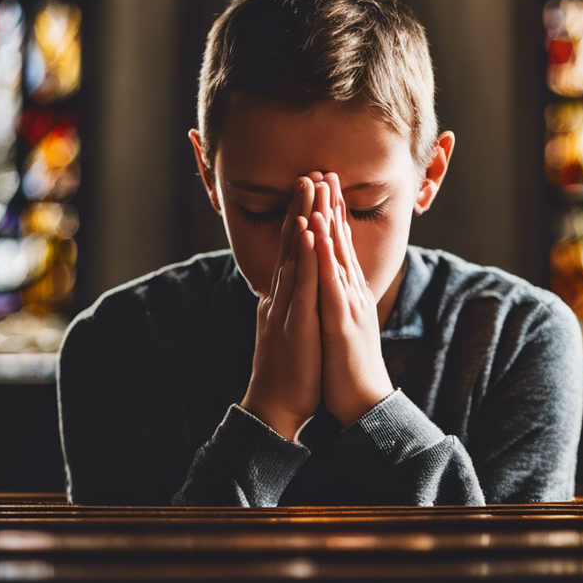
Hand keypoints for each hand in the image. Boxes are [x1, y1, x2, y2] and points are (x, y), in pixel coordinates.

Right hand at [241, 176, 321, 441]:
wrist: (273, 409)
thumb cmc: (286, 371)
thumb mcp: (287, 329)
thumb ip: (288, 304)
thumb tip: (290, 288)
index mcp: (283, 297)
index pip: (291, 251)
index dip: (299, 219)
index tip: (309, 191)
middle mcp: (281, 295)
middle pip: (290, 244)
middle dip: (300, 207)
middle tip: (309, 172)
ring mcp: (285, 306)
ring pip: (293, 255)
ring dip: (300, 218)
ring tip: (308, 186)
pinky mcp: (294, 323)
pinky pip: (300, 284)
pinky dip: (302, 255)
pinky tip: (306, 232)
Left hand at [311, 173, 393, 428]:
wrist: (364, 402)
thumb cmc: (348, 364)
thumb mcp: (341, 322)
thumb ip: (336, 298)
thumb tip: (329, 279)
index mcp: (347, 293)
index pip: (339, 246)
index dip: (332, 214)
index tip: (324, 186)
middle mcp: (351, 292)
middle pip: (340, 242)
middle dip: (332, 206)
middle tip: (325, 172)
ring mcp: (348, 305)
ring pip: (337, 256)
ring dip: (329, 222)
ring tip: (321, 191)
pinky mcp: (342, 323)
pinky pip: (331, 286)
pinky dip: (324, 259)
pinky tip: (318, 237)